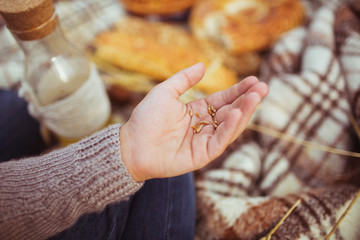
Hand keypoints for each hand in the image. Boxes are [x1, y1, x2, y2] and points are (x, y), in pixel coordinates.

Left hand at [120, 63, 267, 181]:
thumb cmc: (146, 118)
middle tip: (263, 88)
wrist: (131, 144)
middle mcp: (204, 125)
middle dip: (247, 101)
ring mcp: (204, 141)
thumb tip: (202, 66)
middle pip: (231, 112)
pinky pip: (220, 140)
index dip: (238, 91)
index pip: (223, 100)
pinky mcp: (202, 155)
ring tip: (256, 97)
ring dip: (244, 112)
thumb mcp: (165, 92)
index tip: (254, 81)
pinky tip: (237, 114)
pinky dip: (230, 128)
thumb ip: (184, 79)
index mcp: (197, 111)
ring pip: (230, 126)